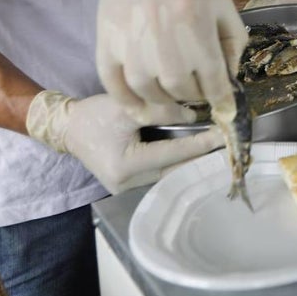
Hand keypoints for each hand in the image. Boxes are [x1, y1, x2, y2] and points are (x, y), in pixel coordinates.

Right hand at [26, 91, 223, 193]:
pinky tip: (194, 151)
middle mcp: (127, 184)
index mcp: (126, 166)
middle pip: (175, 169)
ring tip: (216, 146)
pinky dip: (176, 161)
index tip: (224, 134)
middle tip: (228, 142)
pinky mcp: (129, 185)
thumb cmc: (94, 115)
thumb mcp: (126, 107)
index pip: (173, 153)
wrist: (68, 128)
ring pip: (169, 173)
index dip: (201, 143)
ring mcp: (128, 189)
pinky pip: (160, 173)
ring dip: (190, 160)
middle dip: (201, 155)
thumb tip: (195, 115)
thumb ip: (161, 111)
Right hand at [96, 0, 246, 121]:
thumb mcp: (224, 8)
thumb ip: (232, 48)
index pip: (213, 84)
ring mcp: (130, 44)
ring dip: (165, 100)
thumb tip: (227, 84)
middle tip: (198, 90)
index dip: (223, 102)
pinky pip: (114, 85)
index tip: (226, 112)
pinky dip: (128, 101)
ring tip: (174, 93)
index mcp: (196, 30)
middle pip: (182, 92)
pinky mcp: (106, 41)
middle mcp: (163, 42)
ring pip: (150, 94)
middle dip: (195, 96)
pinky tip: (141, 106)